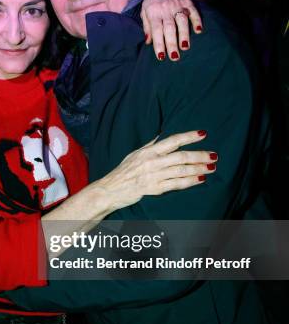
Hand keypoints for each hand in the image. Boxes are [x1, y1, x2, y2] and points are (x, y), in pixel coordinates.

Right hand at [101, 130, 216, 210]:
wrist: (110, 190)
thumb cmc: (123, 171)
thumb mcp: (135, 154)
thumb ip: (151, 145)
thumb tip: (163, 135)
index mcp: (149, 151)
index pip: (173, 140)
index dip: (189, 136)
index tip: (203, 134)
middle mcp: (152, 162)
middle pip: (181, 156)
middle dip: (200, 155)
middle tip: (214, 155)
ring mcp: (154, 176)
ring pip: (181, 170)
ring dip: (199, 169)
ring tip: (212, 167)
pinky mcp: (154, 189)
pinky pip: (176, 184)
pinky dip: (190, 182)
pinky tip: (200, 179)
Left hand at [140, 0, 202, 60]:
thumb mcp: (144, 11)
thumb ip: (147, 27)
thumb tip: (148, 42)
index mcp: (154, 13)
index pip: (156, 31)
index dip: (159, 44)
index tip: (161, 57)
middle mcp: (166, 10)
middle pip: (169, 28)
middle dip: (172, 43)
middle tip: (175, 57)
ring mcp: (177, 5)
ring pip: (182, 21)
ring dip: (184, 34)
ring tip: (185, 47)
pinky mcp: (186, 1)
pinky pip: (193, 11)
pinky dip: (196, 21)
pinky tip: (198, 30)